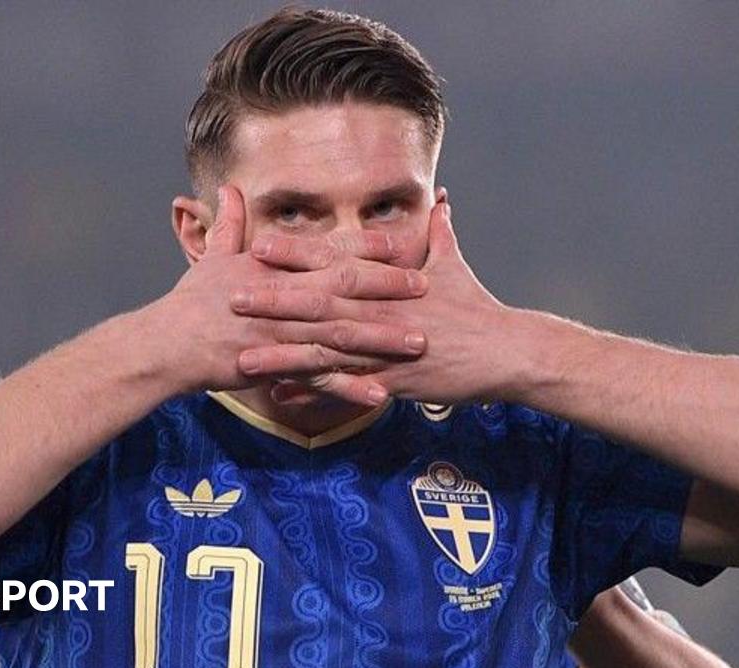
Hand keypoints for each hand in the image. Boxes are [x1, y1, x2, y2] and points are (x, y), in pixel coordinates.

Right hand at [145, 185, 429, 402]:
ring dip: (381, 339)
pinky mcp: (274, 367)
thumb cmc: (191, 301)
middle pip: (343, 289)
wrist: (166, 345)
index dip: (365, 247)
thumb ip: (230, 224)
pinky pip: (318, 380)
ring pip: (339, 334)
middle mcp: (282, 297)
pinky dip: (349, 387)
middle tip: (426, 287)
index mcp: (273, 268)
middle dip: (387, 288)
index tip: (398, 244)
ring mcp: (280, 333)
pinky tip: (380, 393)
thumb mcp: (212, 257)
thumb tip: (231, 189)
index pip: (327, 252)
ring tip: (418, 342)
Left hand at [231, 201, 520, 403]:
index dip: (295, 254)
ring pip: (326, 348)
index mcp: (389, 281)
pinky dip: (313, 392)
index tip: (258, 245)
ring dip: (282, 352)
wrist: (507, 351)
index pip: (335, 262)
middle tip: (231, 296)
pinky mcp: (394, 380)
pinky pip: (345, 388)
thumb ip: (439, 232)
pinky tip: (281, 397)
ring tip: (243, 355)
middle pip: (320, 303)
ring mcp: (386, 346)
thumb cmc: (480, 308)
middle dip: (274, 299)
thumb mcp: (456, 263)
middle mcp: (381, 310)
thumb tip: (441, 200)